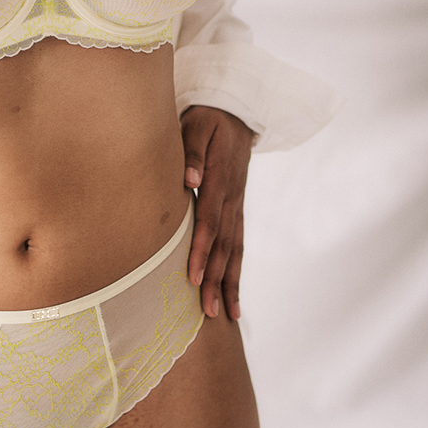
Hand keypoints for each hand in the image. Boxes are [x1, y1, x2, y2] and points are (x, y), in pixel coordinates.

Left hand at [180, 105, 254, 319]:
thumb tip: (189, 177)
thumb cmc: (207, 118)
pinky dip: (236, 272)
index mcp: (221, 179)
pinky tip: (233, 298)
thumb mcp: (196, 124)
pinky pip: (238, 245)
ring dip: (229, 283)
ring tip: (223, 315)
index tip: (194, 275)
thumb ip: (192, 150)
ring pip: (235, 250)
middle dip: (216, 278)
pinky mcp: (237, 210)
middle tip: (207, 310)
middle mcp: (233, 198)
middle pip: (225, 244)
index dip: (202, 248)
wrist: (235, 112)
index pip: (210, 220)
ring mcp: (238, 206)